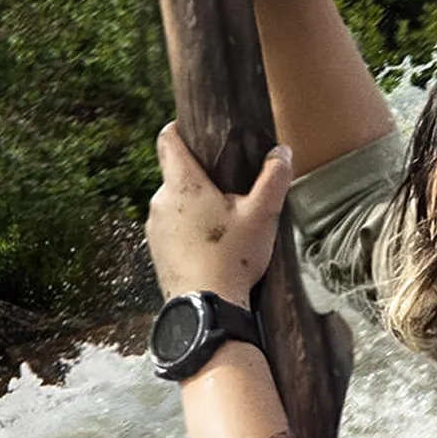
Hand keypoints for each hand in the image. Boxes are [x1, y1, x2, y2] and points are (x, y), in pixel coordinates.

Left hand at [146, 123, 293, 301]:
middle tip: (230, 191)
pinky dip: (188, 230)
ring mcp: (154, 227)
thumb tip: (282, 152)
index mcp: (183, 184)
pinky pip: (171, 228)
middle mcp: (161, 201)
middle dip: (201, 178)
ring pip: (175, 203)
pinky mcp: (156, 250)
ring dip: (195, 207)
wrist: (205, 309)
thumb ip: (274, 179)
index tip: (197, 130)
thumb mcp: (262, 216)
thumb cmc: (232, 258)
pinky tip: (211, 246)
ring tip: (224, 224)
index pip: (168, 140)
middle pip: (177, 175)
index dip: (180, 129)